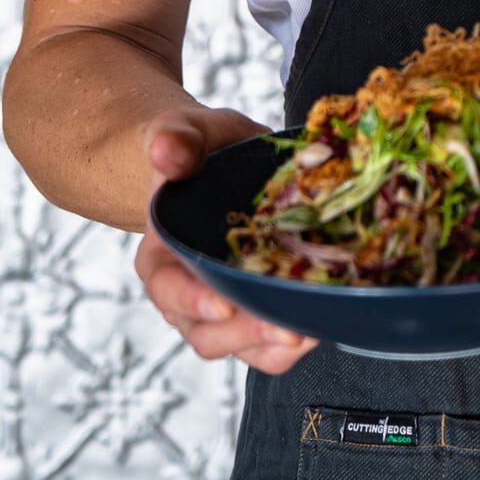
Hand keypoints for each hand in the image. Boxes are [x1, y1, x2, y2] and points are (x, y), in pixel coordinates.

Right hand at [135, 105, 315, 373]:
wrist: (224, 162)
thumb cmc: (200, 150)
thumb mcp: (184, 133)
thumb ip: (175, 140)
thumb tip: (168, 151)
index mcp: (160, 256)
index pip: (166, 288)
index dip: (191, 300)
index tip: (224, 303)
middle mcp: (186, 294)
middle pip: (206, 331)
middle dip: (246, 332)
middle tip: (285, 328)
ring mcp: (223, 310)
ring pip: (241, 345)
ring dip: (273, 344)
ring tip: (308, 330)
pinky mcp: (257, 311)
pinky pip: (269, 346)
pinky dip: (292, 343)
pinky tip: (318, 326)